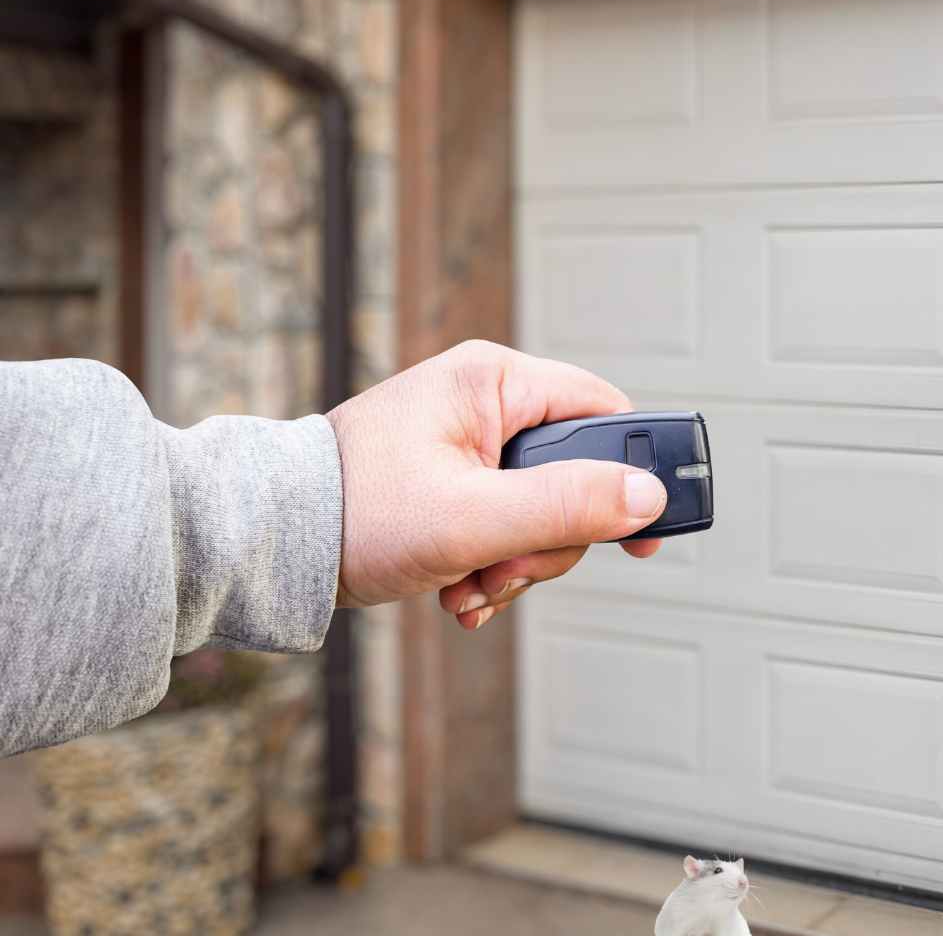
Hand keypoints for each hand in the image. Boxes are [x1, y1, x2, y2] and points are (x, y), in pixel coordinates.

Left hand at [326, 340, 665, 628]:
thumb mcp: (473, 517)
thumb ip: (566, 506)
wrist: (266, 545)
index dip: (634, 473)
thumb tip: (648, 497)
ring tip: (471, 584)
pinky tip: (459, 587)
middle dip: (550, 540)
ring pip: (543, 510)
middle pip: (576, 475)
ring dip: (518, 563)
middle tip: (507, 569)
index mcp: (494, 381)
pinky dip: (492, 565)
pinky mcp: (453, 480)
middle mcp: (486, 402)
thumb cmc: (352, 513)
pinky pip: (508, 525)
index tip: (644, 533)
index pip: (605, 413)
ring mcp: (468, 443)